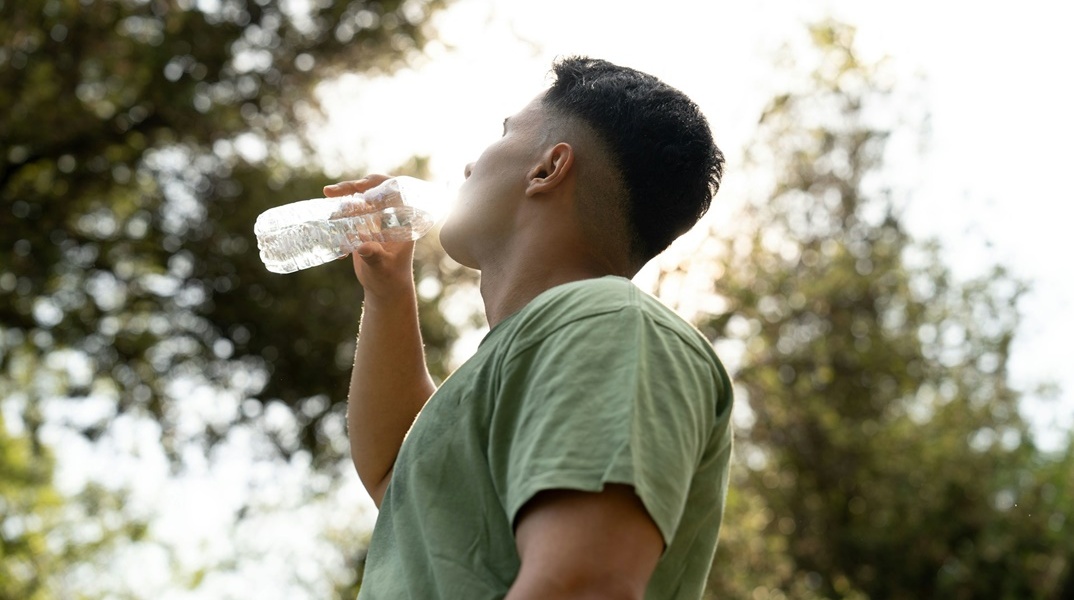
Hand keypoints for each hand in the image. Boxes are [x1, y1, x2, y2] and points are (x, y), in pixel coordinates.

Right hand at [324, 175, 415, 300]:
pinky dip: (338, 218)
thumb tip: (364, 248)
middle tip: (331, 191)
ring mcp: (376, 221)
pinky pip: (350, 214)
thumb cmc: (390, 279)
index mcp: (403, 221)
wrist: (384, 289)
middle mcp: (390, 217)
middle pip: (373, 191)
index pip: (395, 191)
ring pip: (359, 201)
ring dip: (342, 201)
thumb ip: (374, 257)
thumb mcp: (382, 268)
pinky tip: (334, 230)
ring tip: (328, 205)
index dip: (379, 183)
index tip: (361, 186)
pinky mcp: (364, 227)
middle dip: (352, 187)